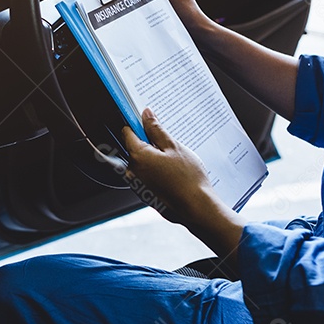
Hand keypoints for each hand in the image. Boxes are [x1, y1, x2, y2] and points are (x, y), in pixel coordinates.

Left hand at [121, 109, 245, 259]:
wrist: (196, 208)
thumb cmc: (187, 179)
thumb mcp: (173, 147)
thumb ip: (156, 129)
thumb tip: (146, 115)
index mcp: (137, 156)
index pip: (127, 132)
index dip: (138, 125)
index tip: (148, 123)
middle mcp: (132, 171)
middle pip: (135, 148)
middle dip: (150, 144)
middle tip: (169, 146)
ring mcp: (137, 184)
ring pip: (143, 163)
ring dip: (155, 159)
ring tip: (174, 163)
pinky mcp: (145, 194)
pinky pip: (147, 176)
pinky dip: (157, 172)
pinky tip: (173, 175)